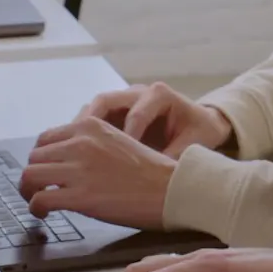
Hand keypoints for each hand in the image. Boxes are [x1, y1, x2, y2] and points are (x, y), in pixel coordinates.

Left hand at [18, 117, 175, 228]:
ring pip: (29, 176)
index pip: (46, 137)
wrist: (171, 189)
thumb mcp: (120, 141)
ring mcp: (79, 169)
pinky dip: (35, 208)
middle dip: (33, 174)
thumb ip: (92, 144)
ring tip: (35, 201)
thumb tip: (68, 160)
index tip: (44, 170)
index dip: (41, 157)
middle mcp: (81, 143)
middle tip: (37, 189)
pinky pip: (40, 199)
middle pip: (34, 157)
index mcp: (91, 126)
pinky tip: (43, 213)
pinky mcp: (79, 196)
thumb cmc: (152, 171)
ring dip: (28, 191)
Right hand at [76, 82, 232, 157]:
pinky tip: (77, 155)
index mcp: (159, 94)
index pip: (136, 113)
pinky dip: (84, 135)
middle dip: (90, 125)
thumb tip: (159, 178)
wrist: (201, 122)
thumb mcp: (195, 142)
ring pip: (93, 109)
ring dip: (80, 130)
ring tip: (71, 153)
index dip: (126, 137)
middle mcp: (137, 92)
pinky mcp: (116, 113)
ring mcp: (123, 100)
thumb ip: (175, 156)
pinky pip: (93, 119)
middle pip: (104, 101)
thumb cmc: (200, 130)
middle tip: (78, 150)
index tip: (120, 159)